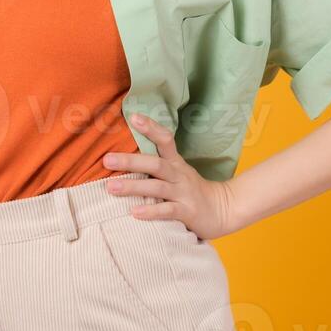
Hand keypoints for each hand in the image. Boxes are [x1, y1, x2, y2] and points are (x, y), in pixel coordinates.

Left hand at [103, 112, 241, 240]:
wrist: (224, 210)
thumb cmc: (191, 190)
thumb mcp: (178, 172)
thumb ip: (156, 164)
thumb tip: (124, 154)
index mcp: (176, 162)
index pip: (165, 139)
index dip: (151, 128)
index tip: (133, 117)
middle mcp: (179, 175)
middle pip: (155, 164)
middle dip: (130, 161)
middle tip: (107, 159)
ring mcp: (183, 193)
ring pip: (158, 187)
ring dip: (134, 187)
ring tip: (111, 187)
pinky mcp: (187, 213)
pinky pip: (168, 211)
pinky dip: (151, 211)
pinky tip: (134, 212)